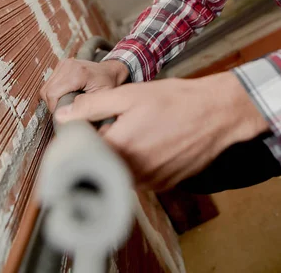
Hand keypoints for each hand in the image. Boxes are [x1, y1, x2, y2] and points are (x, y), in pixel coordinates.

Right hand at [40, 58, 128, 111]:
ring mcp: (63, 63)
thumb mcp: (101, 99)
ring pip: (45, 87)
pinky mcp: (61, 64)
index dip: (54, 108)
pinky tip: (65, 95)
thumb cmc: (107, 85)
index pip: (52, 94)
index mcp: (77, 74)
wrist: (110, 71)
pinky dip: (54, 92)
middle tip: (65, 111)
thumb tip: (69, 117)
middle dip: (52, 104)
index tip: (64, 115)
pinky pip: (49, 82)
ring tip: (65, 103)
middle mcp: (68, 66)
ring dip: (52, 98)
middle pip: (46, 91)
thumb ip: (86, 107)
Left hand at [54, 72, 268, 190]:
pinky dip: (137, 163)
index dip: (78, 143)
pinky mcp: (164, 185)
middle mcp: (133, 173)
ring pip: (120, 174)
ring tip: (133, 133)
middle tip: (110, 127)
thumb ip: (93, 106)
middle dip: (100, 149)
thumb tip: (64, 115)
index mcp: (119, 149)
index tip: (78, 135)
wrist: (216, 112)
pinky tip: (149, 143)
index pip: (83, 155)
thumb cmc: (175, 100)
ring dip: (119, 157)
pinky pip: (139, 178)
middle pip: (100, 167)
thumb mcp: (129, 95)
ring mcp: (151, 182)